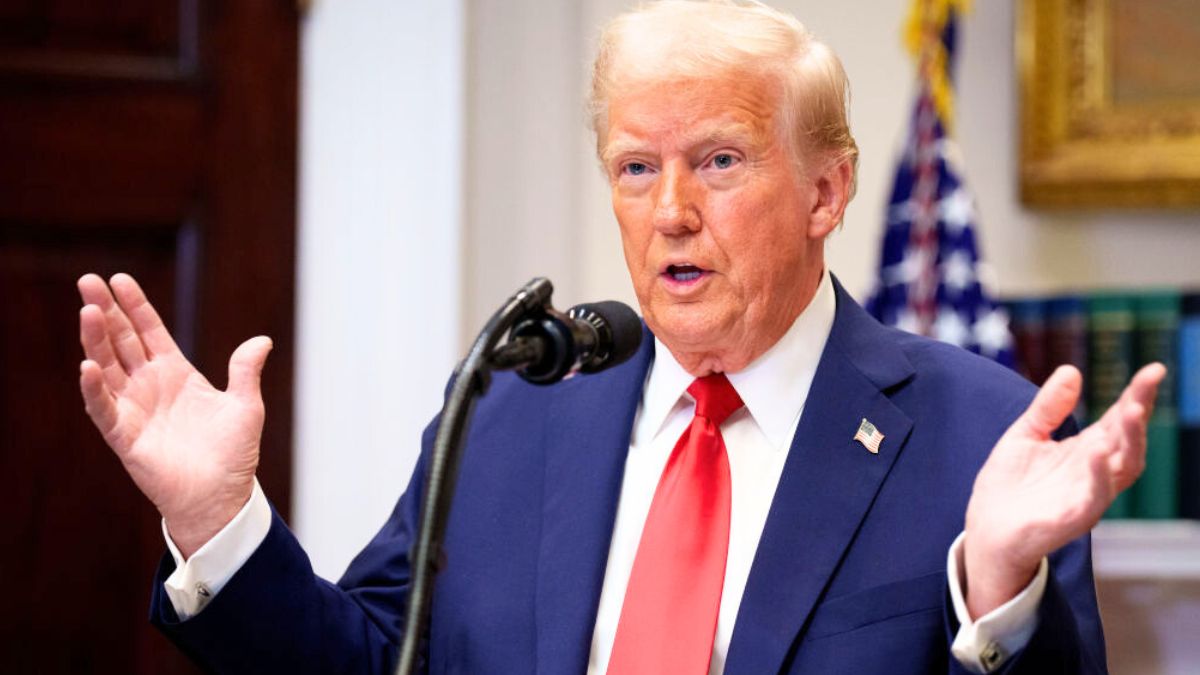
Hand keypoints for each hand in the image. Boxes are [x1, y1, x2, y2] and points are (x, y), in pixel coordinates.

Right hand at [77, 273, 272, 557]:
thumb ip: (246, 371)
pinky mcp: (125, 436)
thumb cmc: (233, 455)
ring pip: (107, 367)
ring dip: (96, 340)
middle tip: (89, 281)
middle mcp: (150, 387)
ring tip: (88, 311)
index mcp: (177, 374)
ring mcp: (135, 409)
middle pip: (122, 341)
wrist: (222, 497)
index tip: (120, 279)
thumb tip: (263, 340)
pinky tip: (88, 366)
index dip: (135, 307)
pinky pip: (104, 409)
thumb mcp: (245, 405)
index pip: (150, 332)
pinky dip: (95, 389)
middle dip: (106, 312)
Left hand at [962, 362, 1165, 618]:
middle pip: (1128, 440)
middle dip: (1139, 410)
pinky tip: (1098, 453)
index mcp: (1087, 450)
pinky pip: (1094, 498)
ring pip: (1122, 468)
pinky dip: (1100, 477)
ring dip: (1130, 440)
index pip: (1118, 419)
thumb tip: (1071, 369)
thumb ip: (1048, 407)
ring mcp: (1088, 496)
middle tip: (1148, 382)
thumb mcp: (1026, 435)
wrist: (987, 530)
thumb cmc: (1009, 484)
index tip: (1154, 369)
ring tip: (1131, 410)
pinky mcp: (1073, 519)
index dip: (1137, 395)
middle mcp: (1095, 472)